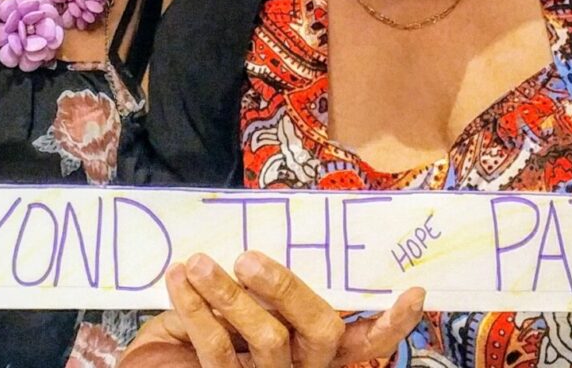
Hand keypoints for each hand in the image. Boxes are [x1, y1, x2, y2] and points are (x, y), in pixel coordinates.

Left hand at [125, 251, 424, 367]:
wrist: (158, 363)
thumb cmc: (211, 320)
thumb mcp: (245, 298)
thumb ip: (268, 277)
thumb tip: (281, 217)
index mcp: (319, 348)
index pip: (368, 341)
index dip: (393, 322)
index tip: (413, 290)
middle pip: (320, 330)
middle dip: (288, 289)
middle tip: (249, 258)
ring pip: (266, 339)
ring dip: (229, 294)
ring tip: (199, 263)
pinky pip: (217, 348)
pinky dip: (195, 308)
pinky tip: (179, 281)